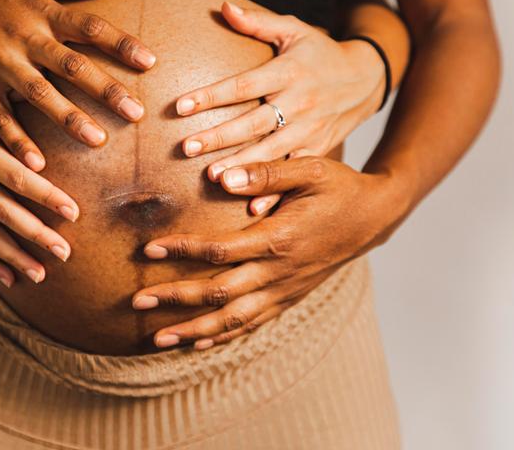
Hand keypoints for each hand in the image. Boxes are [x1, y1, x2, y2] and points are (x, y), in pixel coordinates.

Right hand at [0, 0, 155, 169]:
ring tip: (99, 141)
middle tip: (136, 113)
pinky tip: (38, 165)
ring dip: (69, 119)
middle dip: (104, 89)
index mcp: (40, 10)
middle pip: (69, 64)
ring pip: (38, 94)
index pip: (88, 25)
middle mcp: (22, 37)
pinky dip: (17, 140)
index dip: (120, 42)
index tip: (150, 62)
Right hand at [0, 83, 78, 286]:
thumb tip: (53, 101)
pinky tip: (10, 278)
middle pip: (5, 212)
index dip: (45, 196)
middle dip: (37, 235)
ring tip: (42, 274)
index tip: (74, 211)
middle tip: (66, 252)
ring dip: (15, 256)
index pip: (17, 177)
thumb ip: (9, 111)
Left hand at [132, 157, 407, 348]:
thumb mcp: (310, 169)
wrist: (375, 217)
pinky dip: (224, 337)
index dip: (182, 251)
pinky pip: (254, 324)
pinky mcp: (290, 297)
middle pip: (219, 294)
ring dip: (194, 331)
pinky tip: (200, 343)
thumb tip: (222, 177)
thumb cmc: (340, 188)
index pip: (220, 252)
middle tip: (138, 302)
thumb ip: (266, 173)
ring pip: (234, 320)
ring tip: (157, 338)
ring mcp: (285, 289)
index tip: (150, 249)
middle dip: (177, 299)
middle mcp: (279, 272)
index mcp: (279, 239)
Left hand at [174, 2, 384, 213]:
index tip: (180, 107)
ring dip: (243, 167)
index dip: (211, 96)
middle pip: (254, 122)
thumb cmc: (320, 53)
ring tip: (213, 179)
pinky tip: (253, 207)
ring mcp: (311, 129)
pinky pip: (294, 172)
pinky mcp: (319, 149)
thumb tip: (223, 8)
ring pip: (273, 151)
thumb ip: (258, 22)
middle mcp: (300, 102)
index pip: (243, 84)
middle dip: (220, 137)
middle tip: (187, 149)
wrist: (366, 78)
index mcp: (288, 72)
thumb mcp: (294, 30)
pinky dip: (276, 190)